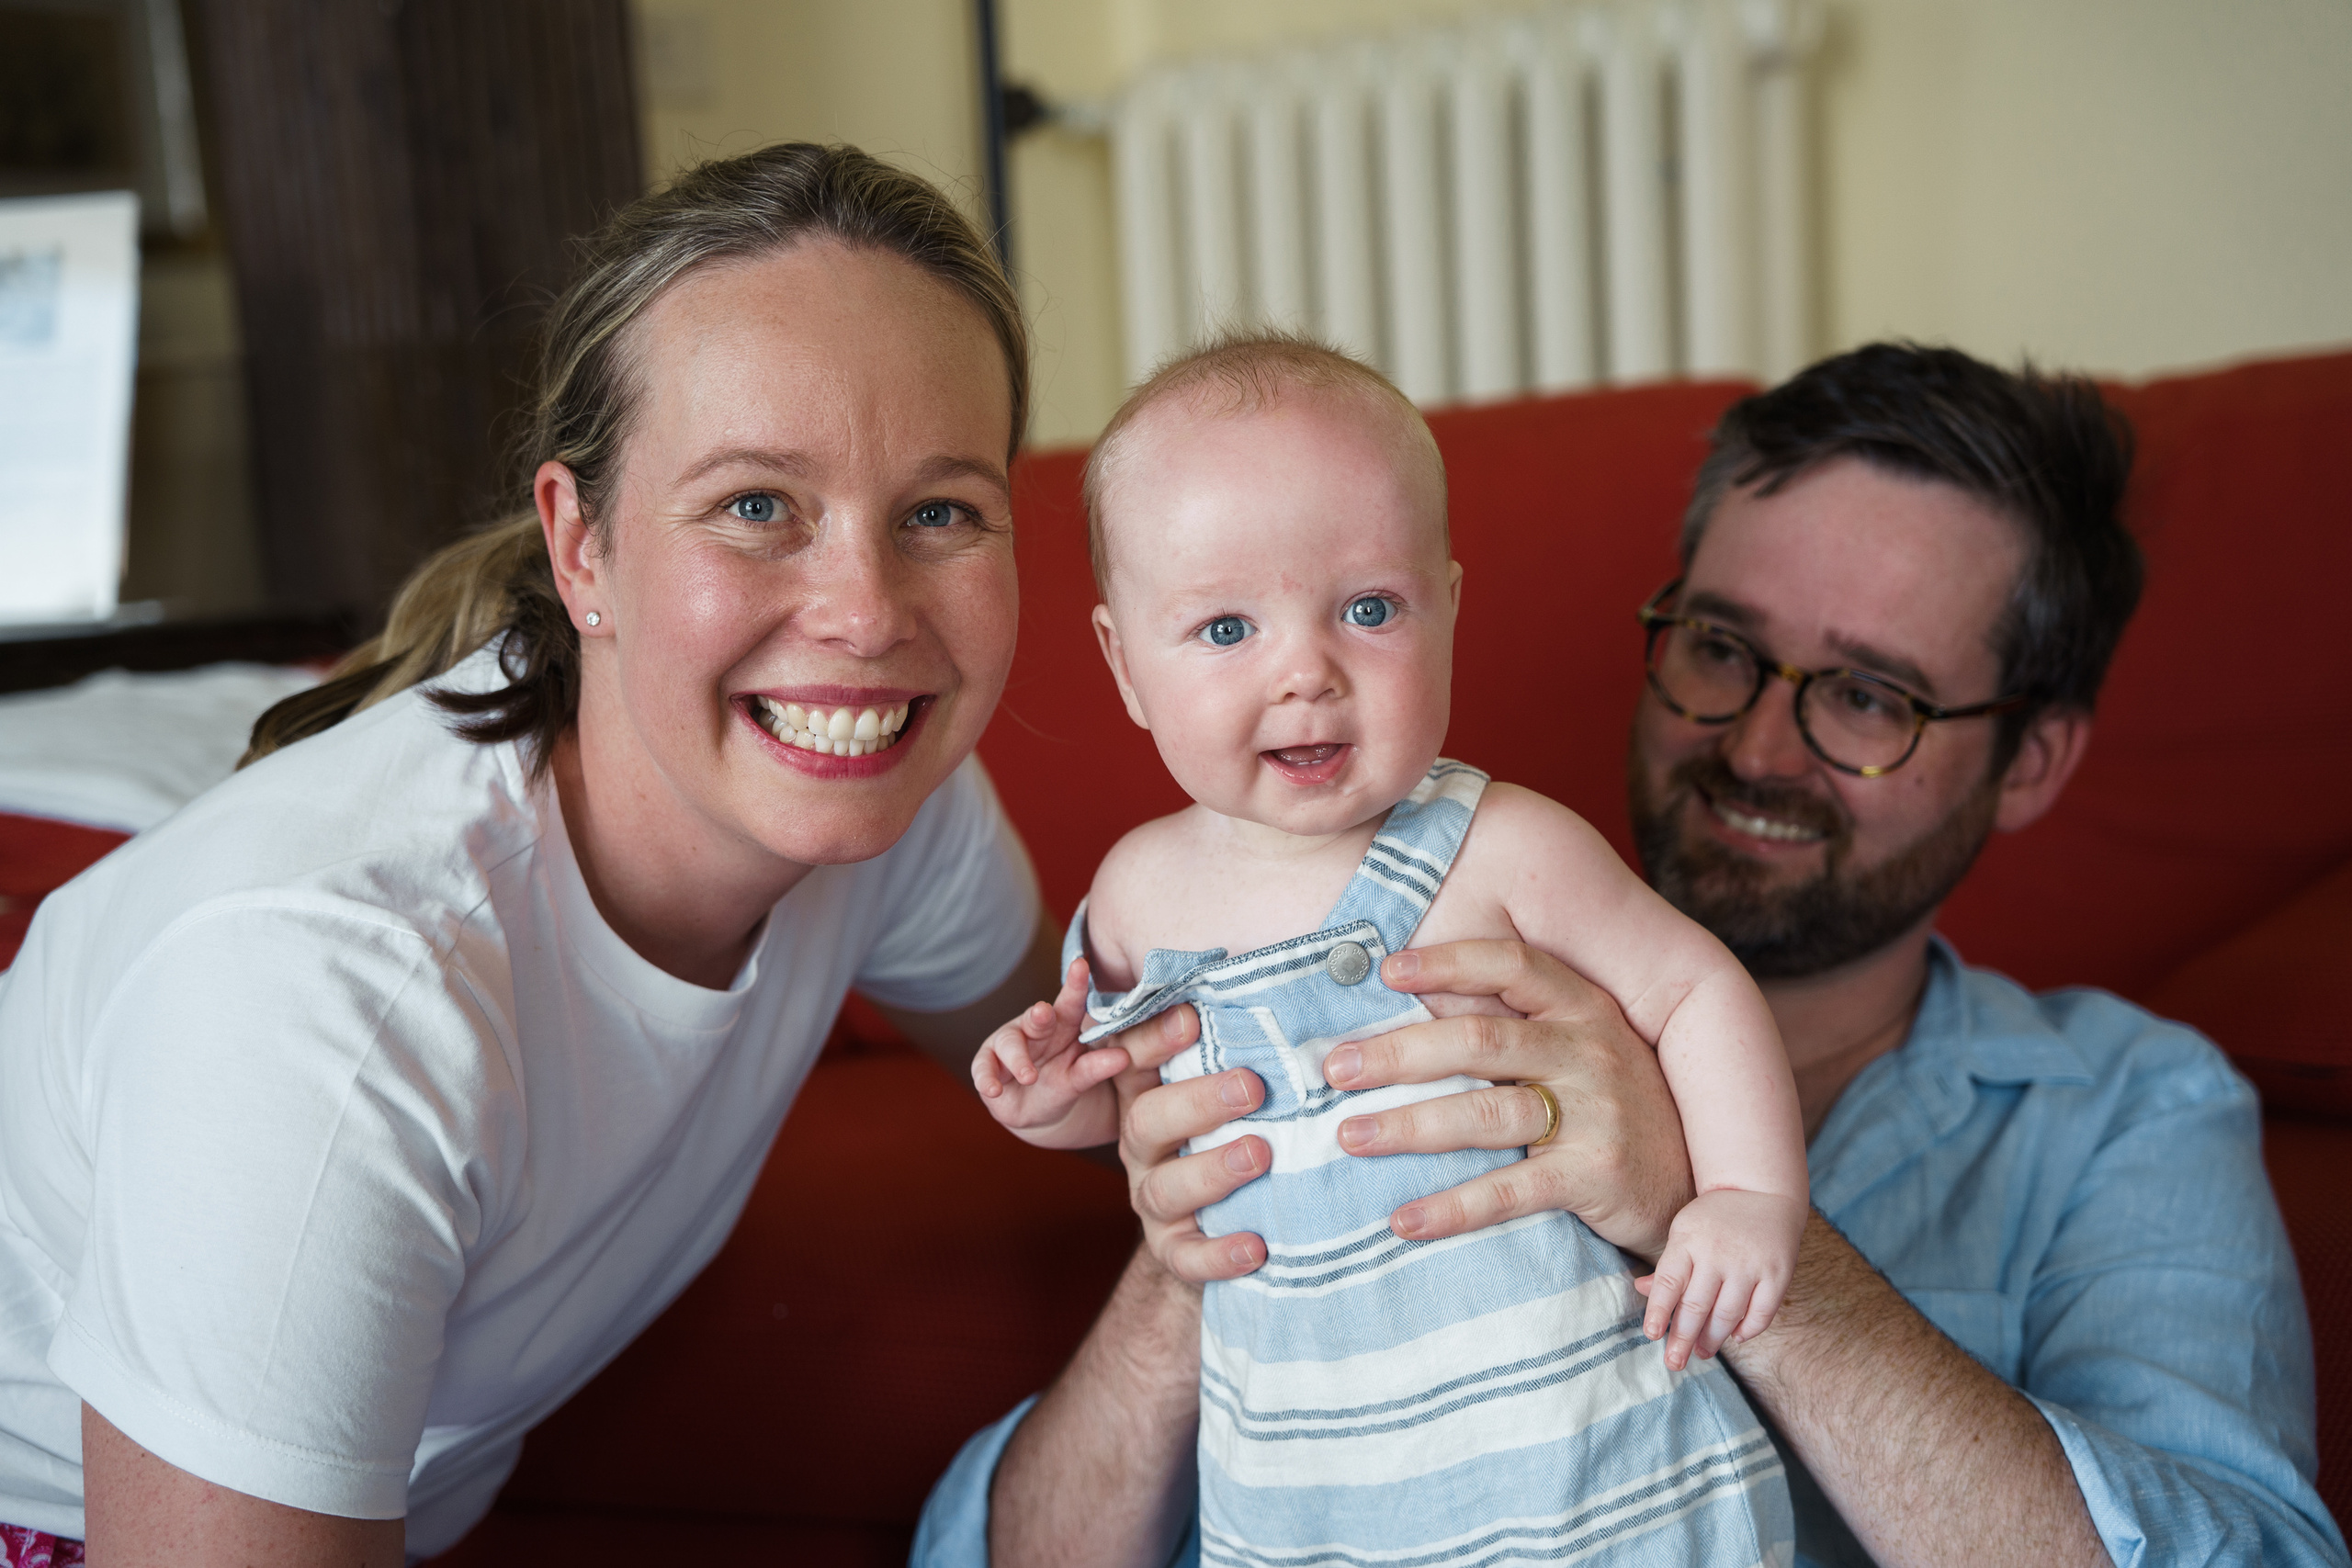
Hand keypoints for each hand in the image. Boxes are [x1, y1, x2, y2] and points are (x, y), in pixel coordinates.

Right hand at [971, 957, 1126, 1147]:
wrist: (1034, 1110)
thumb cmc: (1059, 1083)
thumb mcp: (1078, 1079)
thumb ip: (1097, 1067)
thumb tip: (1125, 1057)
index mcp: (1061, 1025)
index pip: (1070, 1002)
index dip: (1075, 985)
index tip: (1081, 965)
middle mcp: (1032, 1030)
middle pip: (1035, 1018)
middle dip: (1039, 1015)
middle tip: (1044, 1012)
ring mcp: (1006, 1047)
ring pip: (1008, 1043)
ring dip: (1017, 1058)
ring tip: (1029, 1076)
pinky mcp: (987, 1067)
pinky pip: (983, 1069)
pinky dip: (986, 1079)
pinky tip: (993, 1089)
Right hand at [1107, 1003, 1273, 1284]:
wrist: (1233, 1218)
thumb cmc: (1245, 1125)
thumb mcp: (1238, 1082)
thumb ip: (1247, 1041)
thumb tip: (1316, 974)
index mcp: (1150, 1093)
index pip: (1135, 1058)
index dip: (1154, 1038)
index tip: (1193, 1017)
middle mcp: (1145, 1146)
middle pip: (1146, 1119)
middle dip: (1198, 1102)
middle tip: (1252, 1087)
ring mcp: (1154, 1200)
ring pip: (1164, 1188)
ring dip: (1212, 1170)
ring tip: (1261, 1154)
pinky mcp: (1173, 1249)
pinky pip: (1186, 1256)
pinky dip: (1218, 1253)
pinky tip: (1257, 1247)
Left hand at [1323, 939, 1694, 1259]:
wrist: (1695, 1191)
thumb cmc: (1612, 1111)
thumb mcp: (1578, 1053)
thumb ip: (1511, 1028)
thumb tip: (1408, 1003)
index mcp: (1582, 1008)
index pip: (1512, 966)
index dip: (1448, 963)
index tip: (1384, 970)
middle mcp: (1591, 1051)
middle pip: (1480, 1041)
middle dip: (1399, 1054)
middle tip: (1334, 1070)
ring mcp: (1598, 1113)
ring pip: (1484, 1113)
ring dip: (1407, 1126)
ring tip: (1347, 1138)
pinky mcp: (1597, 1176)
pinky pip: (1509, 1191)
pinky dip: (1451, 1208)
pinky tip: (1403, 1220)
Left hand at [1634, 1188, 1806, 1368]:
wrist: (1761, 1190)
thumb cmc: (1714, 1218)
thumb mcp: (1684, 1230)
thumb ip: (1668, 1264)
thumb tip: (1642, 1289)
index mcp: (1688, 1241)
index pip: (1669, 1284)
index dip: (1658, 1313)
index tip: (1652, 1336)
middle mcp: (1718, 1254)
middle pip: (1697, 1306)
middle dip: (1682, 1338)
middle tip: (1674, 1362)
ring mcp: (1750, 1264)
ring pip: (1728, 1314)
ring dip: (1712, 1339)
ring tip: (1701, 1353)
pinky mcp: (1777, 1273)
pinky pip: (1762, 1313)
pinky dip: (1748, 1330)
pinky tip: (1735, 1337)